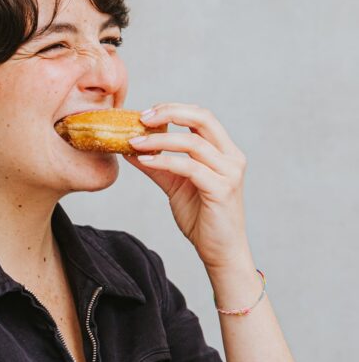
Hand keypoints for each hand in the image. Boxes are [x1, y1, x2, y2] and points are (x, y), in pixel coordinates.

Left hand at [124, 103, 250, 269]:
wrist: (220, 252)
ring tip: (133, 142)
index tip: (146, 113)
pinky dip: (164, 160)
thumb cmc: (202, 218)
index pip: (202, 117)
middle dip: (170, 112)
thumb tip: (131, 148)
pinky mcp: (221, 189)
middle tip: (141, 118)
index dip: (174, 109)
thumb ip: (157, 165)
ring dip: (159, 139)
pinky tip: (144, 160)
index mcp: (224, 151)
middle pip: (203, 118)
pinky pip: (189, 167)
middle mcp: (231, 157)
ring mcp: (229, 172)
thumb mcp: (175, 185)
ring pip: (192, 143)